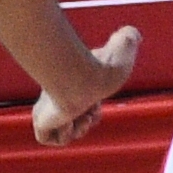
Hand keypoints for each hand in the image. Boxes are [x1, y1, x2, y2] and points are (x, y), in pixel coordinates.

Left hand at [29, 24, 137, 145]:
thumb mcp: (123, 46)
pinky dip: (62, 136)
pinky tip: (68, 122)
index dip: (94, 109)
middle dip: (89, 120)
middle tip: (90, 111)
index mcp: (74, 85)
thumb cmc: (102, 66)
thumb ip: (128, 37)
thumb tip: (132, 33)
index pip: (83, 104)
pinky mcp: (40, 123)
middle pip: (75, 119)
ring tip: (80, 118)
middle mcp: (59, 98)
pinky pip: (48, 139)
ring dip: (78, 129)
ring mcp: (48, 111)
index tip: (97, 103)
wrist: (84, 80)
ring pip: (63, 131)